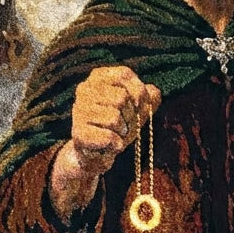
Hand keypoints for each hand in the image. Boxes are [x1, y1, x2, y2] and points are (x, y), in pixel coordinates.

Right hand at [49, 66, 161, 218]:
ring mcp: (78, 111)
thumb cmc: (115, 129)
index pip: (126, 76)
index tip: (138, 106)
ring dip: (123, 133)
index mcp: (98, 78)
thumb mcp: (136, 112)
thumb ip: (148, 99)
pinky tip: (108, 148)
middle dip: (132, 118)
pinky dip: (115, 146)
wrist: (93, 156)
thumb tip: (156, 92)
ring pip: (117, 117)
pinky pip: (110, 138)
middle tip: (124, 128)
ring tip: (114, 137)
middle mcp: (84, 90)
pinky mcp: (78, 134)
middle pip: (123, 98)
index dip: (139, 94)